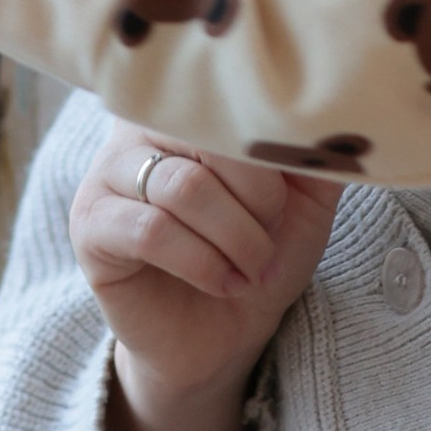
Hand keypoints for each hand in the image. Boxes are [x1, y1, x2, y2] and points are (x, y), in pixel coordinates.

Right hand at [72, 126, 340, 430]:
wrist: (220, 334)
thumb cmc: (258, 252)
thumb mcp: (306, 197)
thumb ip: (315, 148)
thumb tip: (338, 111)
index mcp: (191, 104)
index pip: (234, 95)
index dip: (273, 150)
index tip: (288, 199)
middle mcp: (138, 126)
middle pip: (208, 136)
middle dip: (259, 198)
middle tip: (271, 239)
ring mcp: (107, 175)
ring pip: (183, 187)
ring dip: (235, 238)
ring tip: (252, 268)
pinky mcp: (91, 228)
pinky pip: (151, 232)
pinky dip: (202, 263)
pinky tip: (222, 283)